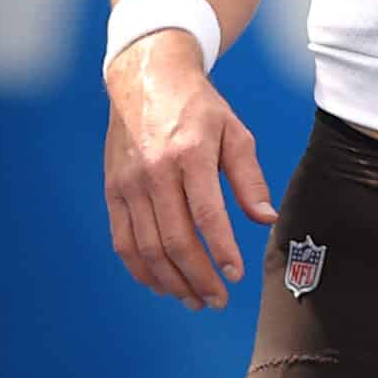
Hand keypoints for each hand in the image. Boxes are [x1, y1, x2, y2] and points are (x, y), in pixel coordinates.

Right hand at [103, 32, 278, 310]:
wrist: (146, 77)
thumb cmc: (198, 107)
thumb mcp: (234, 132)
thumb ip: (250, 178)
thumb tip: (265, 219)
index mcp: (189, 154)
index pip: (206, 215)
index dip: (221, 251)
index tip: (236, 276)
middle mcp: (154, 171)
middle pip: (175, 240)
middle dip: (198, 278)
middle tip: (218, 300)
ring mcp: (128, 183)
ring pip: (147, 248)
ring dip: (172, 282)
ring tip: (194, 300)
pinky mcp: (112, 190)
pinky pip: (123, 241)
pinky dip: (141, 270)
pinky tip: (161, 284)